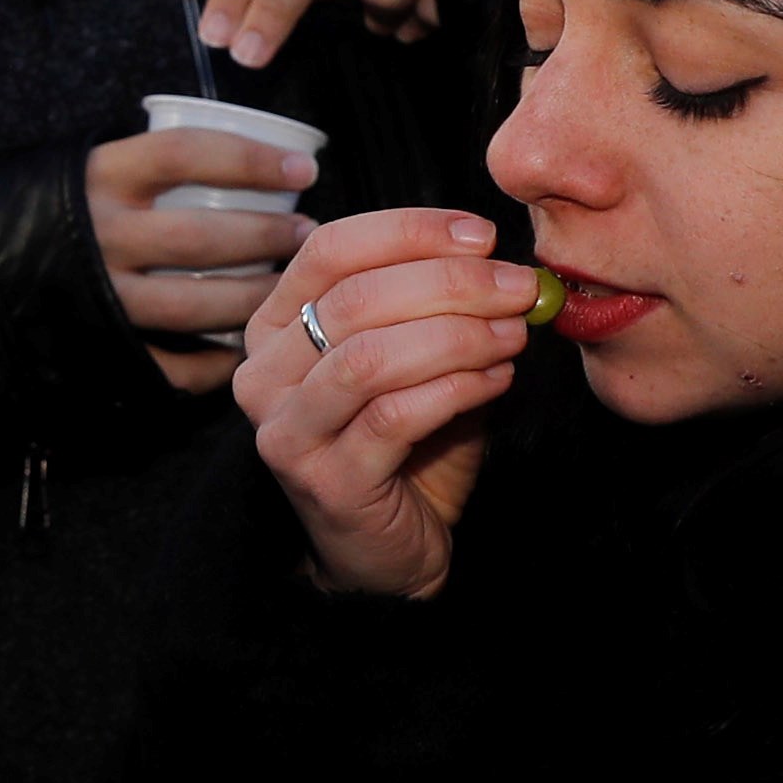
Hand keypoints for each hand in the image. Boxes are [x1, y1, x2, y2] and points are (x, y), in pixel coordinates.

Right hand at [84, 122, 316, 395]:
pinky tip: (240, 348)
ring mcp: (100, 298)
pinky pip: (169, 365)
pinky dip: (212, 361)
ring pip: (196, 305)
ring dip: (252, 298)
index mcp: (97, 179)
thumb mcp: (79, 166)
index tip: (302, 168)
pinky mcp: (98, 346)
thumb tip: (238, 155)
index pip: (187, 155)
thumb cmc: (38, 210)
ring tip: (284, 286)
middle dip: (268, 236)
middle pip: (204, 237)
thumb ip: (139, 163)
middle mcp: (100, 237)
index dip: (252, 160)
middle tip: (304, 232)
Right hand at [237, 206, 537, 600]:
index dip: (410, 231)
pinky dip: (456, 390)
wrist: (388, 550)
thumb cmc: (403, 445)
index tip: (484, 235)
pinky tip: (497, 381)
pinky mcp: (325, 481)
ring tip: (514, 335)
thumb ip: (432, 304)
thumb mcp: (411, 356)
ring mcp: (286, 430)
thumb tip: (496, 255)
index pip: (329, 251)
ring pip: (369, 358)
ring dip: (457, 336)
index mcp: (274, 326)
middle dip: (450, 283)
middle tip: (519, 288)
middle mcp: (263, 374)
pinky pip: (394, 418)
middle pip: (353, 299)